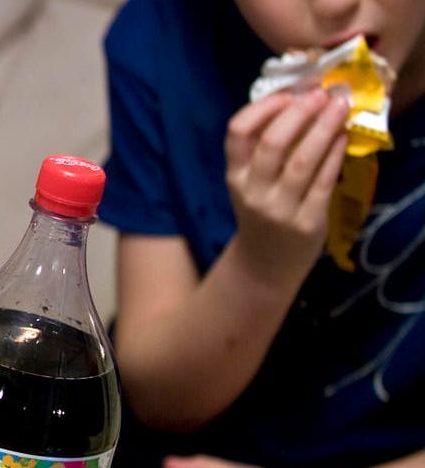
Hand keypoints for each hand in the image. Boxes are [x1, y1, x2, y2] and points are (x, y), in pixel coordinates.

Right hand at [224, 88, 348, 286]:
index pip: (237, 133)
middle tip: (321, 94)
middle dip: (299, 112)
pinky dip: (335, 154)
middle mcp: (252, 192)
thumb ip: (264, 148)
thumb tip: (299, 98)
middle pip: (272, 143)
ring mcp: (279, 210)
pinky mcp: (306, 222)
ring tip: (339, 106)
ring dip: (324, 128)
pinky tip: (343, 136)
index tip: (288, 93)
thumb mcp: (249, 182)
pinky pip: (324, 181)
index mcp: (234, 177)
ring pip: (302, 161)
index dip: (263, 107)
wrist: (265, 264)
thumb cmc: (262, 212)